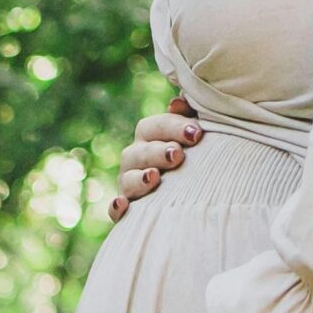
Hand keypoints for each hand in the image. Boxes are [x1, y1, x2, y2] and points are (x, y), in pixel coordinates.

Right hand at [111, 94, 203, 221]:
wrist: (193, 197)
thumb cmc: (196, 157)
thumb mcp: (195, 136)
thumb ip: (190, 116)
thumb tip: (178, 101)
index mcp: (150, 138)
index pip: (154, 127)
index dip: (174, 126)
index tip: (197, 133)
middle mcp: (136, 159)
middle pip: (139, 152)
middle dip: (157, 152)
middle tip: (178, 155)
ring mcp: (129, 184)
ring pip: (126, 178)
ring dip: (138, 177)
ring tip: (154, 176)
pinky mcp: (126, 211)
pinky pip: (114, 210)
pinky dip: (116, 207)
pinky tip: (122, 204)